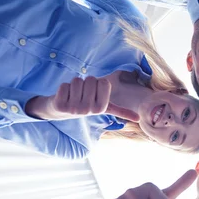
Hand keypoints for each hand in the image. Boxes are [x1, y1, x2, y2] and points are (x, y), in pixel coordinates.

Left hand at [25, 77, 139, 121]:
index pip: (104, 82)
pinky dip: (63, 87)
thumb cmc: (85, 105)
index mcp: (101, 109)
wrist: (61, 111)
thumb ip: (121, 111)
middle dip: (85, 83)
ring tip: (73, 95)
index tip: (94, 92)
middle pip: (90, 79)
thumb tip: (139, 119)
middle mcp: (88, 111)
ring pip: (77, 80)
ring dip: (74, 84)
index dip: (98, 83)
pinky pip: (64, 85)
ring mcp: (73, 109)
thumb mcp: (104, 108)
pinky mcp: (60, 105)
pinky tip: (64, 97)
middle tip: (82, 94)